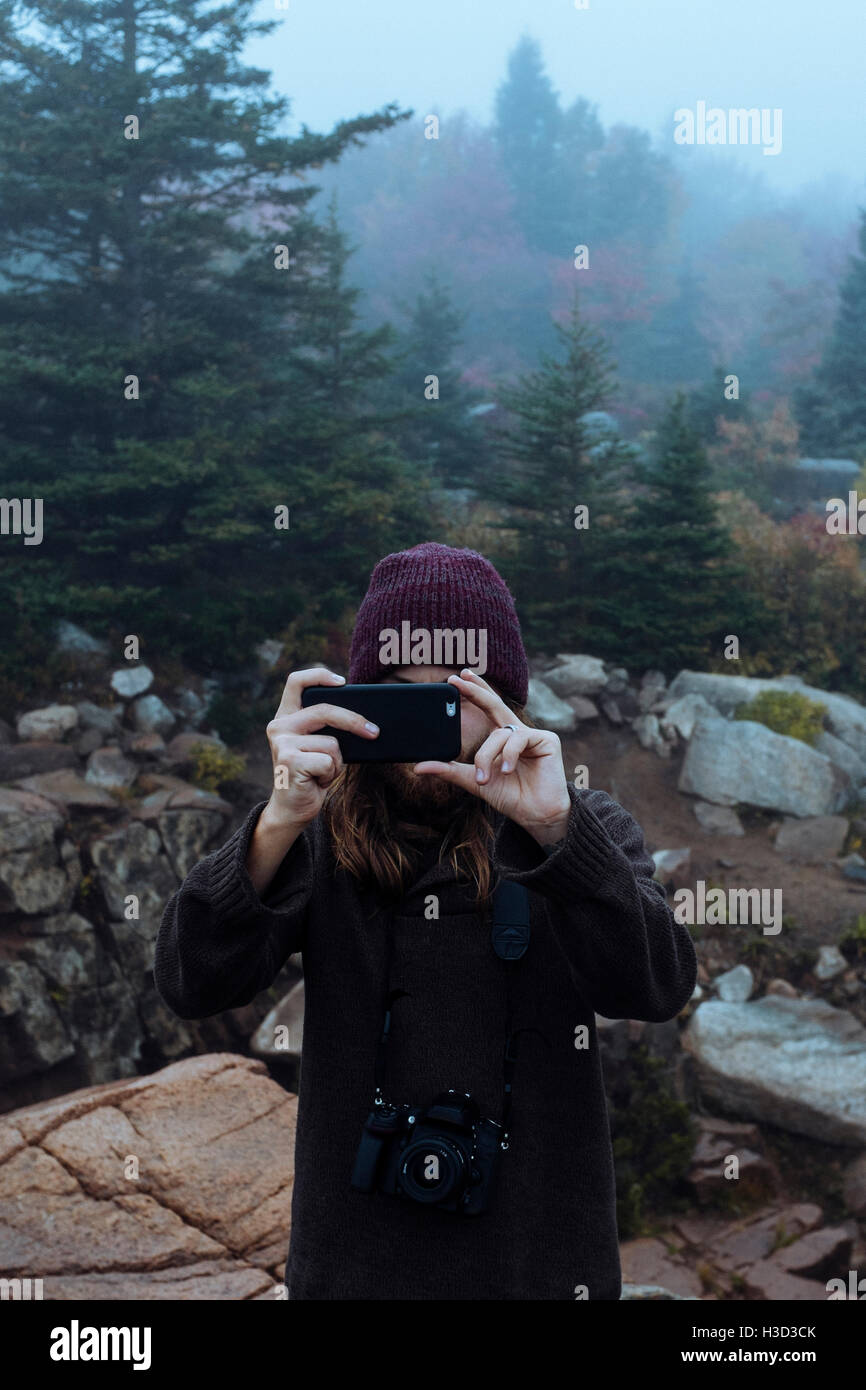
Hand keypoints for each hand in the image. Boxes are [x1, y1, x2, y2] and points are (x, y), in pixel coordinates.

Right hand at [264, 667, 378, 825]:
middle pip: (325, 710)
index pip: (296, 682)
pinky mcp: (289, 761)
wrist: (292, 809)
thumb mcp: (319, 746)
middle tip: (374, 731)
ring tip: (322, 772)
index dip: (319, 675)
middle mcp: (279, 726)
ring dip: (336, 762)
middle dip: (354, 721)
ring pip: (332, 742)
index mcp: (286, 717)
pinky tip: (316, 781)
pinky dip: (330, 774)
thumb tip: (366, 720)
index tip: (342, 681)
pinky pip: (328, 761)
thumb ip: (328, 728)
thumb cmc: (312, 775)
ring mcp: (282, 743)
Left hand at [413, 669, 570, 842]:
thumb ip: (449, 771)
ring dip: (488, 755)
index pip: (487, 708)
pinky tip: (506, 771)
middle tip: (458, 679)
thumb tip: (418, 767)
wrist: (535, 816)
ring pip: (500, 733)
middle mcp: (517, 732)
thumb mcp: (474, 781)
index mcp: (502, 738)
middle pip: (494, 705)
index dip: (475, 691)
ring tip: (485, 777)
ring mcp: (533, 735)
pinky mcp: (547, 740)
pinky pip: (519, 738)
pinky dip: (508, 754)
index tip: (457, 677)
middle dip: (476, 691)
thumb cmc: (510, 797)